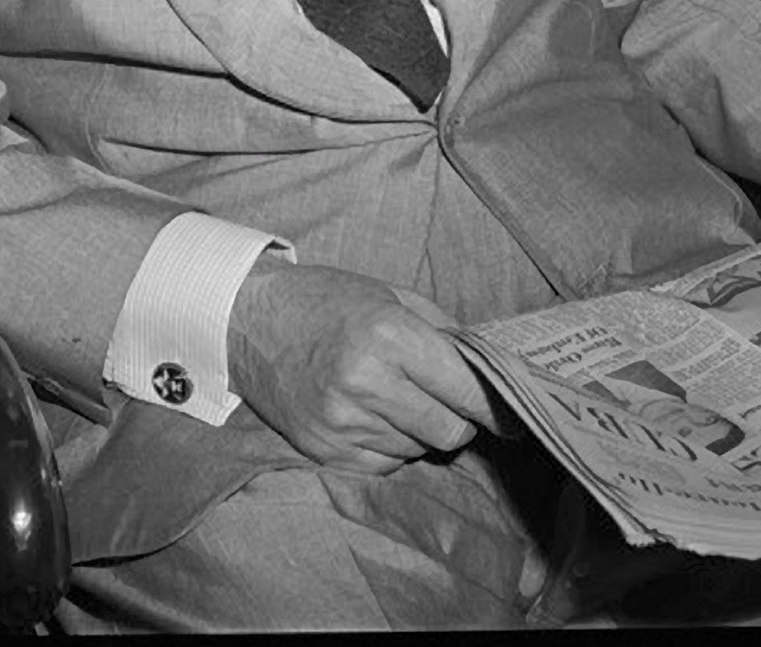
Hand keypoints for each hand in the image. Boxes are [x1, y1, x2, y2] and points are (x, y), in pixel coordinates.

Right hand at [226, 259, 498, 475]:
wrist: (246, 319)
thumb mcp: (388, 294)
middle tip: (445, 399)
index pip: (467, 390)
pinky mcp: (324, 449)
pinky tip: (369, 414)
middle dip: (458, 418)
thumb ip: (442, 331)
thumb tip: (490, 368)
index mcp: (389, 335)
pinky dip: (389, 445)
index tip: (513, 416)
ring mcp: (342, 421)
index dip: (495, 406)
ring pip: (419, 449)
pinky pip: (385, 465)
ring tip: (394, 396)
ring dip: (419, 430)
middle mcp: (366, 382)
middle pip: (450, 431)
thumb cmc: (325, 300)